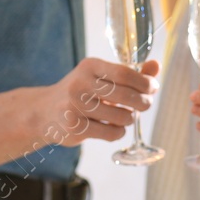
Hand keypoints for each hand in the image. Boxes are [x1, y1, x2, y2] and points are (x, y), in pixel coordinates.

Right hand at [36, 56, 157, 147]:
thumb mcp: (101, 76)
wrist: (44, 112)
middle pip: (124, 95)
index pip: (124, 73)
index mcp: (90, 66)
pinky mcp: (74, 128)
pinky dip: (119, 132)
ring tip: (126, 116)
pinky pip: (110, 133)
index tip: (153, 88)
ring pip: (120, 117)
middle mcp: (80, 85)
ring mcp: (75, 107)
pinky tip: (115, 128)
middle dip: (143, 102)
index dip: (144, 82)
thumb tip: (156, 66)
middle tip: (145, 104)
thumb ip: (130, 72)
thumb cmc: (81, 91)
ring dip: (129, 118)